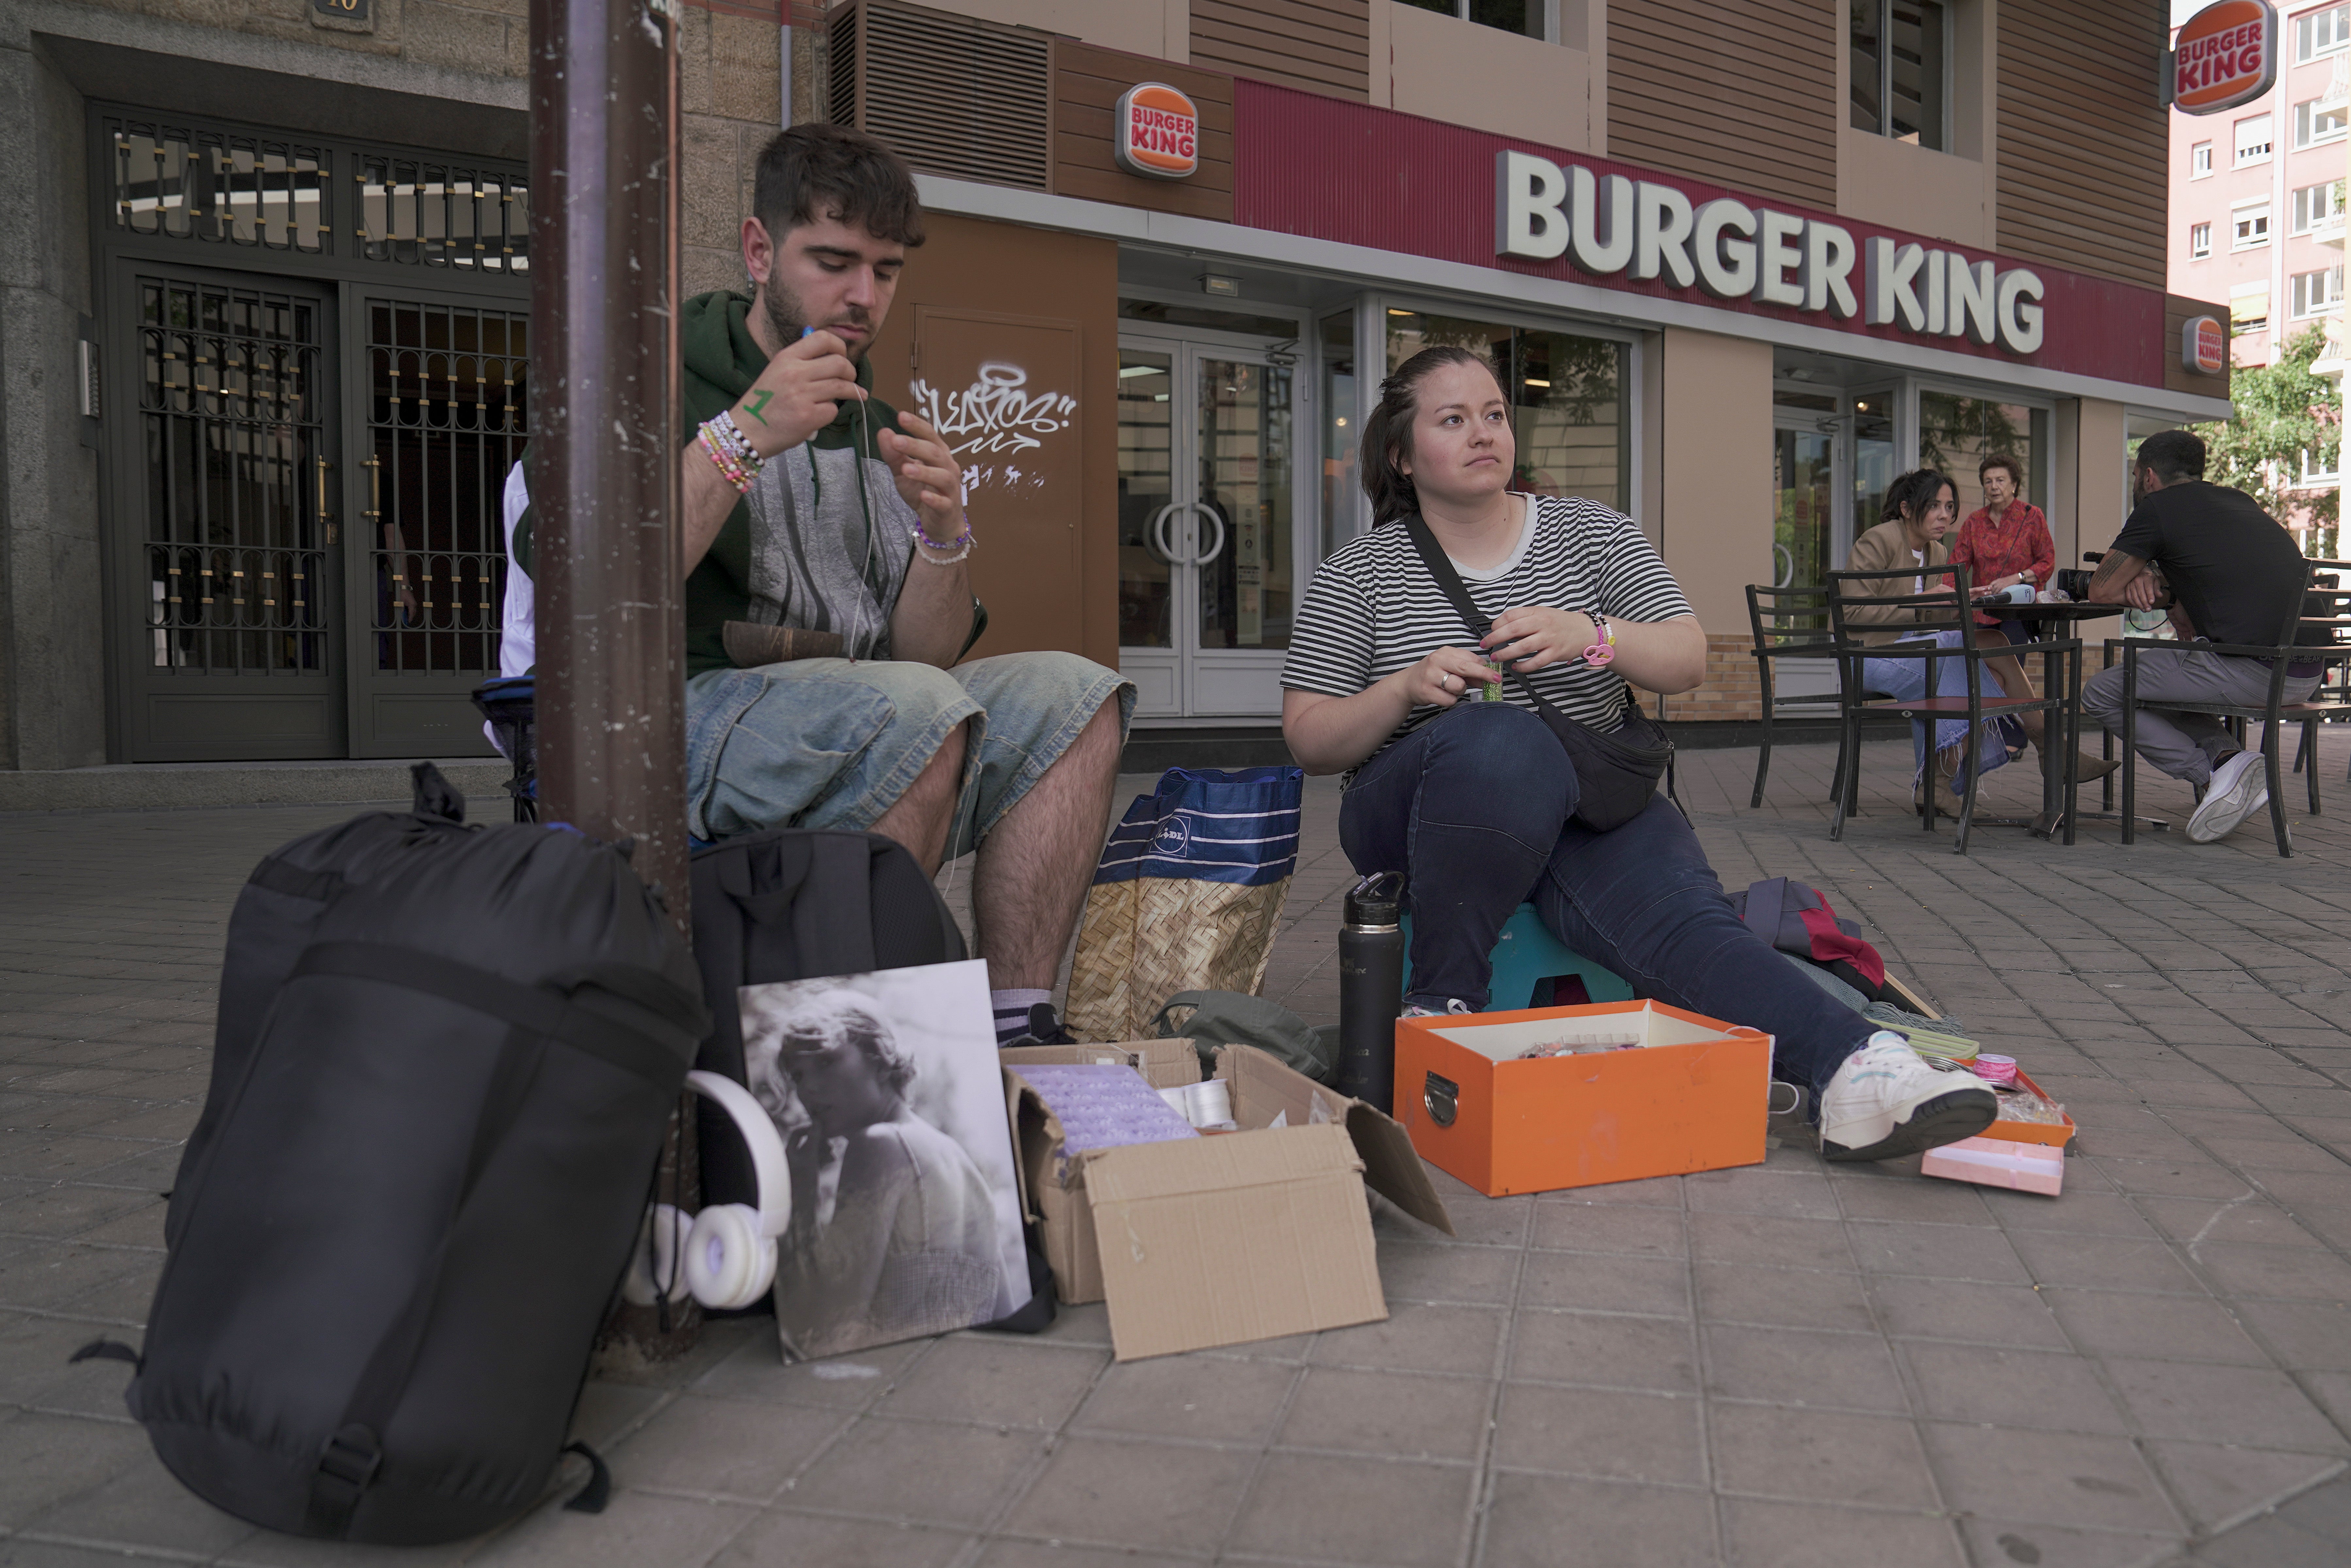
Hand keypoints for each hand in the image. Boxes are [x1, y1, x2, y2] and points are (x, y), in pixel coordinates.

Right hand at [728, 330, 864, 459]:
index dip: (839, 347)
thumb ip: (802, 362)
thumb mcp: (777, 371)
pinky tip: (822, 414)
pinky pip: (833, 410)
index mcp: (787, 357)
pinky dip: (831, 412)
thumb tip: (833, 357)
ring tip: (855, 395)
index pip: (823, 338)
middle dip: (850, 372)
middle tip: (849, 379)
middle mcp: (795, 372)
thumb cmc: (765, 402)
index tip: (842, 357)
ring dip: (851, 391)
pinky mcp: (808, 416)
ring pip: (841, 386)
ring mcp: (802, 395)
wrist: (748, 430)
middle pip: (839, 363)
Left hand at [876, 411, 966, 546]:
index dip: (917, 426)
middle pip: (935, 453)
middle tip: (896, 441)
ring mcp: (950, 488)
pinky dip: (934, 499)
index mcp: (938, 454)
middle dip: (916, 446)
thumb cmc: (923, 492)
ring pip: (942, 477)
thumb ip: (894, 454)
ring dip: (924, 472)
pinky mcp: (949, 508)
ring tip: (906, 469)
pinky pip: (944, 502)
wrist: (940, 523)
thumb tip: (883, 432)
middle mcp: (947, 467)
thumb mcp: (903, 472)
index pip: (930, 435)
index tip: (901, 416)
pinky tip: (923, 496)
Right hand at [1393, 646, 1501, 708]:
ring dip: (1460, 690)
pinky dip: (1450, 699)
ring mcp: (1430, 676)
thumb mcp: (1450, 666)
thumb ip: (1469, 670)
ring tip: (1451, 688)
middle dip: (1483, 675)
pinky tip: (1443, 695)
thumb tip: (1488, 677)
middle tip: (1496, 680)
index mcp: (1445, 652)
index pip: (1470, 658)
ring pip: (1458, 686)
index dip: (1485, 667)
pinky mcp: (1427, 691)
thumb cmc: (1433, 673)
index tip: (1496, 674)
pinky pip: (1449, 699)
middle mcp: (1436, 661)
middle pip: (1466, 668)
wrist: (1408, 683)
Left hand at [1481, 605, 1594, 673]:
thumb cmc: (1561, 623)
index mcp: (1537, 612)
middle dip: (1495, 638)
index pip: (1512, 615)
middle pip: (1514, 629)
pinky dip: (1524, 666)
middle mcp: (1542, 624)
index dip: (1497, 623)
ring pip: (1523, 646)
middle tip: (1486, 645)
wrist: (1586, 630)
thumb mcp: (1542, 615)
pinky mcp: (1555, 653)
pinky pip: (1536, 662)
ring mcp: (1549, 639)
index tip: (1491, 631)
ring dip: (1506, 653)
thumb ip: (1524, 621)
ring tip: (1496, 657)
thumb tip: (1502, 630)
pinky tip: (1516, 667)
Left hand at [1984, 573, 2023, 592]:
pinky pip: (2000, 592)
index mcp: (1997, 580)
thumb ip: (1997, 583)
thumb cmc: (2009, 579)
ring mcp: (2001, 585)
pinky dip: (1999, 594)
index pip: (1990, 585)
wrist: (2015, 578)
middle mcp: (1998, 582)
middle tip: (1989, 596)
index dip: (1989, 589)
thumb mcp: (2001, 580)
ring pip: (1995, 591)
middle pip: (1992, 589)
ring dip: (1994, 594)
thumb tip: (1993, 588)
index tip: (1988, 592)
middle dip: (1991, 593)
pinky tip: (1999, 596)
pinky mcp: (2005, 587)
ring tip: (1993, 597)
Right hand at [2123, 572, 2161, 610]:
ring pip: (2134, 597)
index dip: (2150, 596)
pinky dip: (2133, 603)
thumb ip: (2157, 588)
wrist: (2138, 572)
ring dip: (2139, 605)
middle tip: (2148, 609)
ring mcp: (2130, 584)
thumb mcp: (2155, 580)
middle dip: (2145, 603)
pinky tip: (2138, 606)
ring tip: (2144, 610)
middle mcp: (2137, 580)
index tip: (2152, 602)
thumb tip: (2159, 595)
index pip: (2148, 588)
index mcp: (2146, 577)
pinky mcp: (2126, 588)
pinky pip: (2129, 597)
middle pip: (2140, 594)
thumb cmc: (2147, 577)